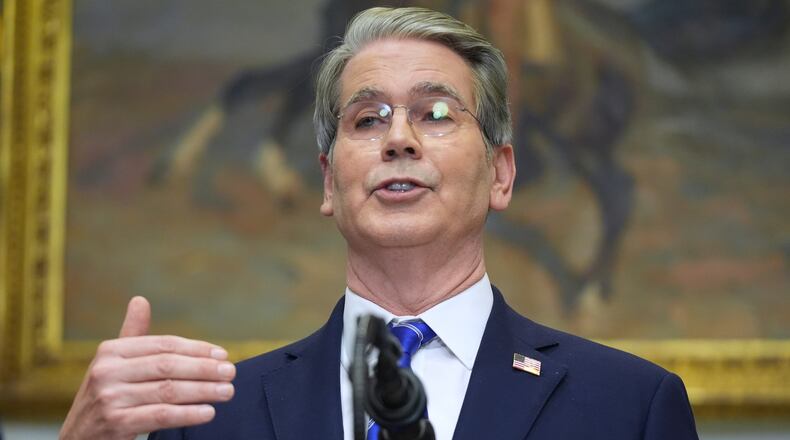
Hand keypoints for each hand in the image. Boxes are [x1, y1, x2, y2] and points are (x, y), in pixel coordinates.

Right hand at [60, 296, 235, 438]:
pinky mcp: (116, 423)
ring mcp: (109, 398)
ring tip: (227, 391)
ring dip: (203, 391)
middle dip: (204, 368)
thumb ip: (132, 336)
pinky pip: (161, 416)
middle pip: (168, 366)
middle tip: (230, 372)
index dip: (196, 349)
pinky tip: (208, 412)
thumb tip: (140, 299)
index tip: (222, 354)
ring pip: (168, 390)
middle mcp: (106, 372)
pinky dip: (188, 414)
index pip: (163, 345)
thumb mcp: (113, 365)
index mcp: (110, 352)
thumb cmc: (104, 398)